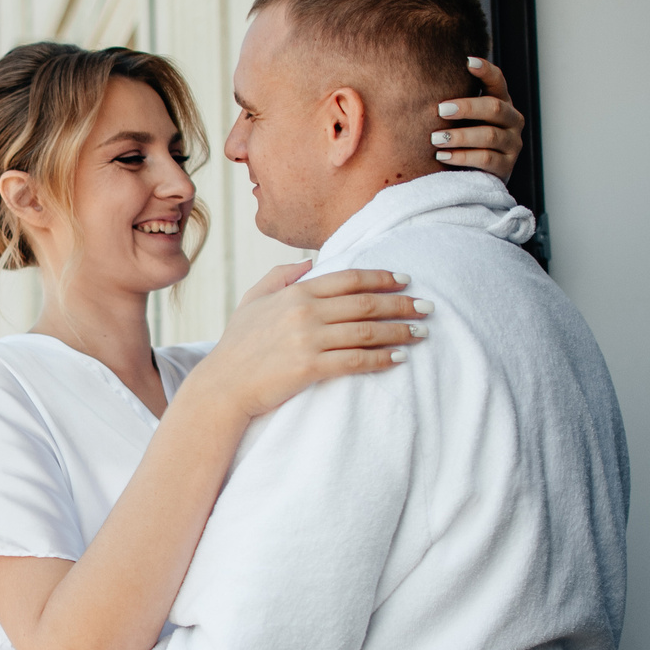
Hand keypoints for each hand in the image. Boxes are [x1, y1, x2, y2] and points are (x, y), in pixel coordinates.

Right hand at [195, 267, 425, 420]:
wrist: (222, 386)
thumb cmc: (236, 345)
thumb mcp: (252, 300)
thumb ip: (280, 276)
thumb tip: (310, 262)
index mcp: (295, 292)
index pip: (349, 278)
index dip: (382, 277)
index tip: (406, 280)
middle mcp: (305, 312)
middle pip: (365, 304)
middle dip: (401, 304)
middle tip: (427, 307)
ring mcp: (308, 340)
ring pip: (366, 332)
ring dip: (399, 332)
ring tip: (420, 333)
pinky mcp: (309, 368)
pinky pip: (355, 361)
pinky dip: (381, 359)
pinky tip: (398, 359)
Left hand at [432, 56, 524, 178]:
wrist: (474, 175)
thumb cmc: (461, 139)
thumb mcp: (460, 119)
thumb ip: (452, 102)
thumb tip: (419, 81)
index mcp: (502, 103)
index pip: (498, 81)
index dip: (486, 71)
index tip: (468, 61)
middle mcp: (513, 121)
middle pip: (494, 108)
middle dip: (467, 108)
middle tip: (440, 110)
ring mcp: (512, 144)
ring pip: (489, 135)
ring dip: (459, 136)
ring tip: (435, 138)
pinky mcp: (506, 167)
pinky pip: (485, 159)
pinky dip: (462, 156)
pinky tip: (442, 155)